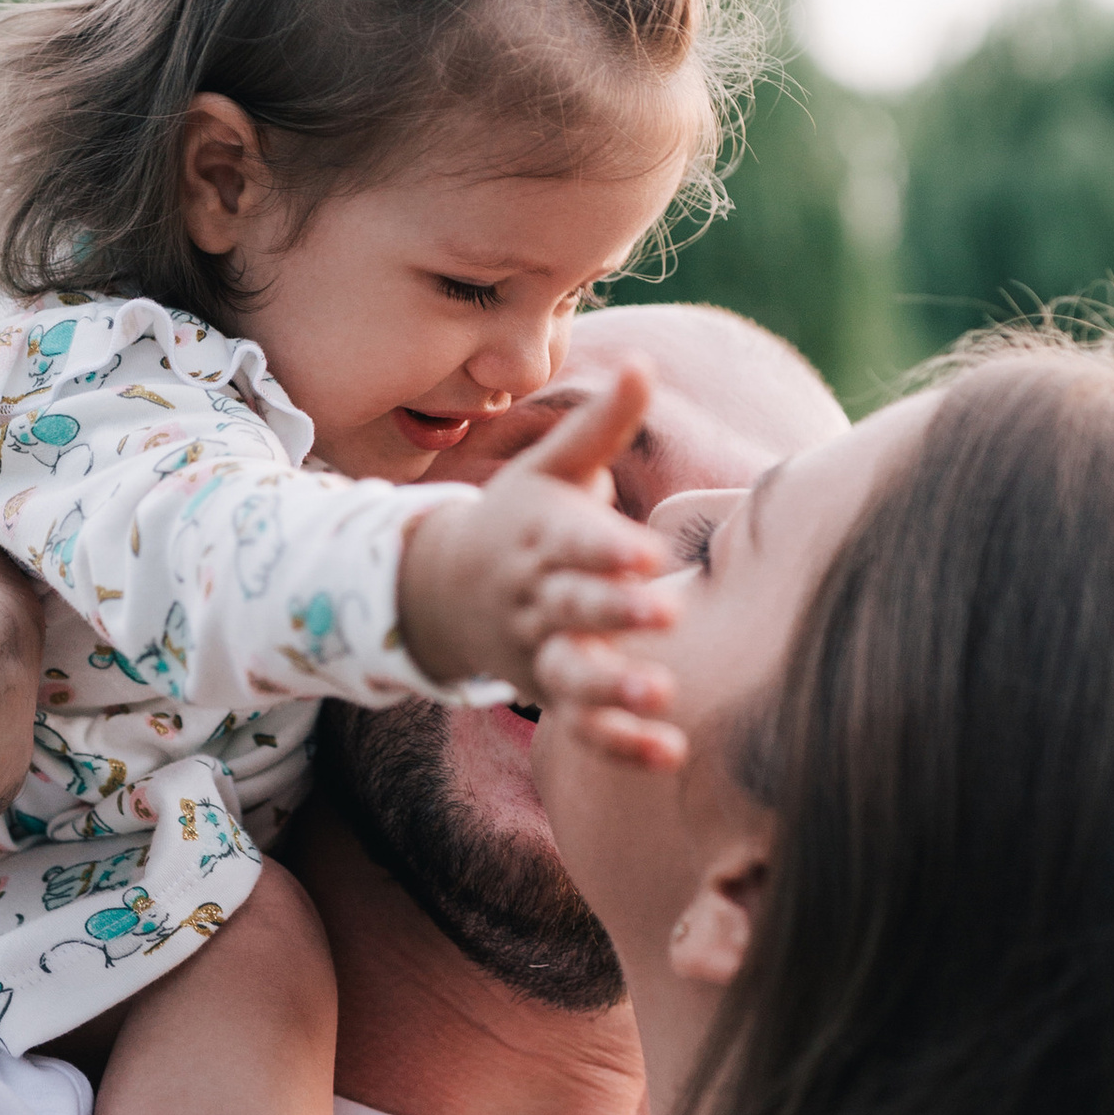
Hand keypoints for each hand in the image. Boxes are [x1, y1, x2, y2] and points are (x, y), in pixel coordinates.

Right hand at [396, 369, 680, 766]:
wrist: (442, 590)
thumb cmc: (518, 518)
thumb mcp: (551, 466)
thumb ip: (603, 424)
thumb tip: (643, 361)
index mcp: (542, 538)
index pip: (573, 543)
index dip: (606, 549)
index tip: (648, 552)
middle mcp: (539, 599)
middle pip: (574, 608)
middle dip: (615, 612)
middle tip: (666, 613)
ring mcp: (542, 652)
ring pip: (573, 678)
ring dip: (613, 690)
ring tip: (659, 696)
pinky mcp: (553, 694)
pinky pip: (585, 730)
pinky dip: (622, 746)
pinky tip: (671, 753)